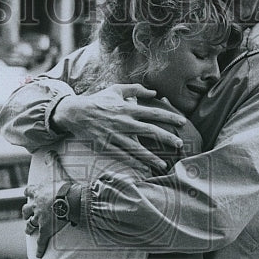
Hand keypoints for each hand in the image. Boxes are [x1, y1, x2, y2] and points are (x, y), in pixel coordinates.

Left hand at [22, 183, 65, 258]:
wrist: (69, 200)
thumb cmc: (67, 190)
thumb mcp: (61, 182)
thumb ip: (59, 184)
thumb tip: (67, 180)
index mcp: (39, 193)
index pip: (29, 191)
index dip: (28, 192)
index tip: (26, 193)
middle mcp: (36, 206)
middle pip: (26, 210)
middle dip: (26, 213)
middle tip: (26, 215)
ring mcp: (39, 218)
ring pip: (30, 224)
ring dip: (28, 228)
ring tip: (28, 231)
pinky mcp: (45, 230)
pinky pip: (41, 241)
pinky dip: (39, 248)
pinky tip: (38, 255)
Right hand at [52, 84, 186, 172]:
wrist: (76, 113)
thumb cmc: (98, 100)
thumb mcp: (116, 90)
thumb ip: (135, 89)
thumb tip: (154, 92)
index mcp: (128, 109)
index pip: (154, 113)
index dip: (169, 117)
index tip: (182, 122)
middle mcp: (125, 122)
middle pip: (150, 131)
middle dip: (167, 138)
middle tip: (179, 144)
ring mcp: (116, 135)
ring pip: (138, 148)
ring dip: (152, 157)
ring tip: (163, 165)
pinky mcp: (107, 145)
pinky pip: (123, 156)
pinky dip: (134, 163)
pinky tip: (144, 169)